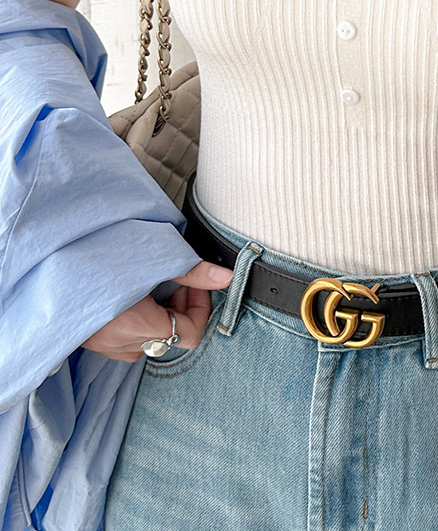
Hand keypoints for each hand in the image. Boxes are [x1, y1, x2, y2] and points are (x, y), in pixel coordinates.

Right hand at [81, 260, 233, 361]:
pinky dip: (139, 318)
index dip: (200, 306)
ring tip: (152, 284)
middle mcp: (124, 344)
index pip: (191, 333)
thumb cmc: (95, 263)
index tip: (195, 282)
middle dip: (181, 307)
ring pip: (151, 338)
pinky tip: (131, 294)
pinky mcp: (92, 341)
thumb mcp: (151, 261)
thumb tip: (226, 277)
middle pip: (172, 335)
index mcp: (140, 327)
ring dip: (160, 313)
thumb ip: (191, 271)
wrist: (42, 274)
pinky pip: (128, 338)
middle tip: (175, 279)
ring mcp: (106, 347)